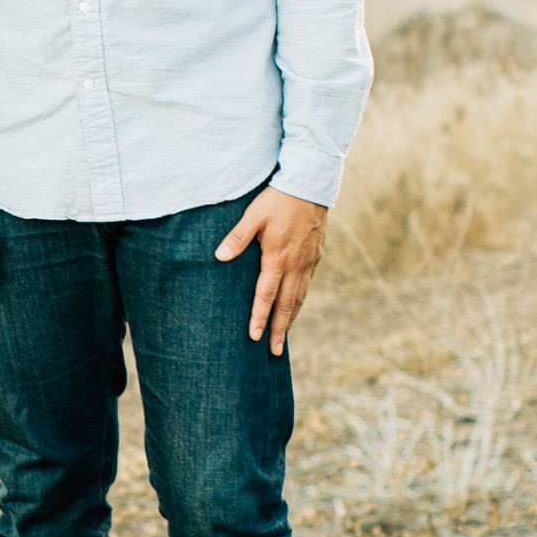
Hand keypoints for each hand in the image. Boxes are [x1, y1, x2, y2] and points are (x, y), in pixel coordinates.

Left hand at [216, 188, 326, 356]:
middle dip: (279, 329)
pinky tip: (295, 307)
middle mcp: (296, 264)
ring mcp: (309, 261)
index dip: (260, 317)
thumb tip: (220, 257)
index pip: (266, 295)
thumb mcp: (253, 215)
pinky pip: (307, 285)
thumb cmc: (278, 199)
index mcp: (277, 258)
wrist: (311, 184)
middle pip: (287, 305)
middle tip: (273, 351)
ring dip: (291, 319)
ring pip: (299, 297)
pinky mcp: (316, 255)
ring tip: (283, 337)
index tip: (254, 336)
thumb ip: (237, 237)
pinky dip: (300, 301)